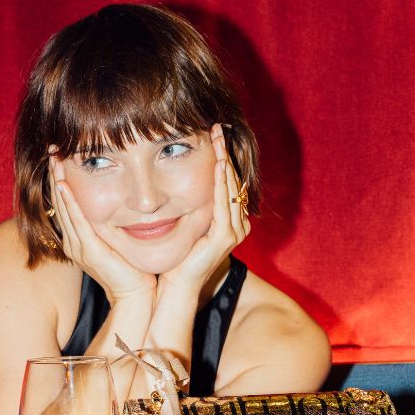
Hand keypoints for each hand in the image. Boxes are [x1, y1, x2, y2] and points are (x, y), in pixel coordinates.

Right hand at [49, 161, 156, 304]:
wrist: (135, 294)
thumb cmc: (131, 268)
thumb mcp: (116, 239)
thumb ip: (111, 223)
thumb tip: (118, 202)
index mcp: (77, 239)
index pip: (65, 203)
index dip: (59, 179)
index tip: (59, 156)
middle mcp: (73, 242)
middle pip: (59, 202)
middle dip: (55, 175)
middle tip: (52, 149)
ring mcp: (78, 247)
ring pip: (64, 208)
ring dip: (58, 182)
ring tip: (54, 159)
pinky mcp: (89, 251)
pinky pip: (77, 221)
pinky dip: (70, 202)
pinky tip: (64, 185)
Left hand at [159, 124, 250, 294]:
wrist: (176, 286)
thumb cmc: (176, 257)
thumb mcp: (186, 222)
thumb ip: (190, 204)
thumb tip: (177, 180)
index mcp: (231, 220)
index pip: (228, 182)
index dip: (223, 156)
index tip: (214, 133)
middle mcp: (238, 224)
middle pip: (233, 180)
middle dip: (225, 152)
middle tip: (218, 127)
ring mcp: (235, 231)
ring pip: (230, 188)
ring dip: (224, 161)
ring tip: (218, 138)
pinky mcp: (225, 236)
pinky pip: (224, 203)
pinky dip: (220, 182)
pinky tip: (217, 164)